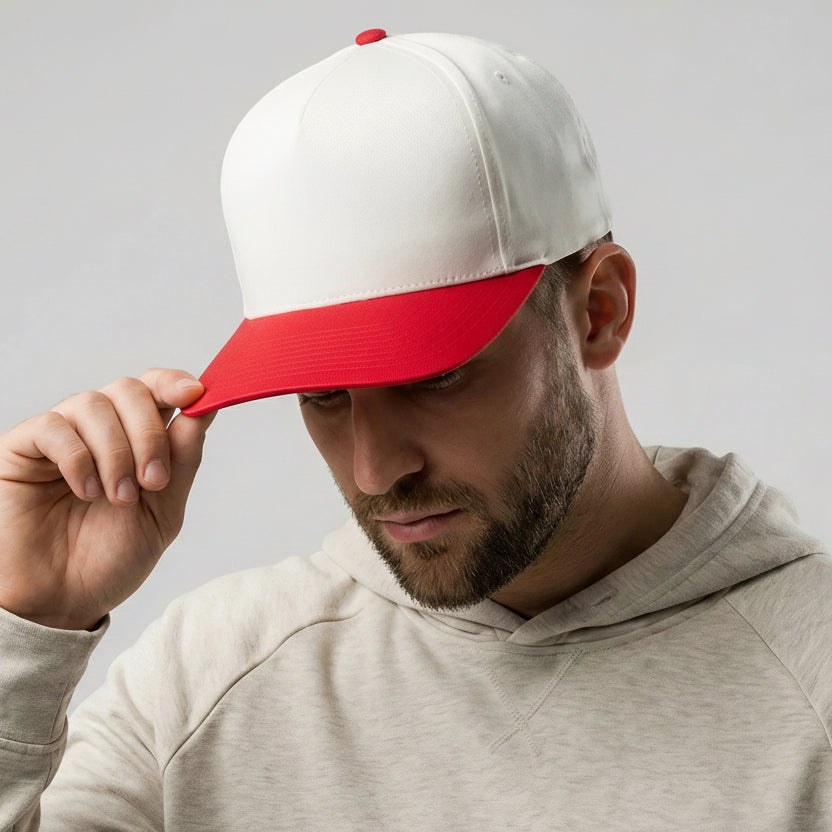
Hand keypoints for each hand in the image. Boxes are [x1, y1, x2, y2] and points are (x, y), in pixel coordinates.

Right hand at [0, 369, 214, 629]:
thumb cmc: (110, 558)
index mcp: (137, 439)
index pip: (155, 388)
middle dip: (149, 433)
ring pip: (93, 403)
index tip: (196, 394)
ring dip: (116, 452)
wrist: (62, 602)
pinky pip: (53, 427)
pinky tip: (86, 491)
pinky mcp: (22, 449)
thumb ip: (183, 458)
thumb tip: (206, 405)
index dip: (174, 382)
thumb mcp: (164, 511)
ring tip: (117, 498)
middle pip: (129, 389)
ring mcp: (61, 436)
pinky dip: (78, 457)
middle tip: (153, 482)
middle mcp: (99, 430)